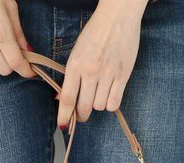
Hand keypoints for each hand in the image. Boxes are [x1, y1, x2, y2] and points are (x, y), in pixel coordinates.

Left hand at [57, 0, 147, 127]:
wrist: (118, 16)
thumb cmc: (95, 34)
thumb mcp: (76, 52)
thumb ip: (70, 76)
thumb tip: (61, 100)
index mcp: (75, 65)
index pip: (67, 99)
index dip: (64, 116)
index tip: (62, 126)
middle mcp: (91, 72)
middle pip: (84, 108)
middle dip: (81, 116)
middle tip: (81, 116)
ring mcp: (108, 75)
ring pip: (99, 107)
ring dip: (97, 105)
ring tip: (98, 94)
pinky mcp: (123, 76)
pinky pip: (114, 103)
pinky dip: (110, 104)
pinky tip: (108, 95)